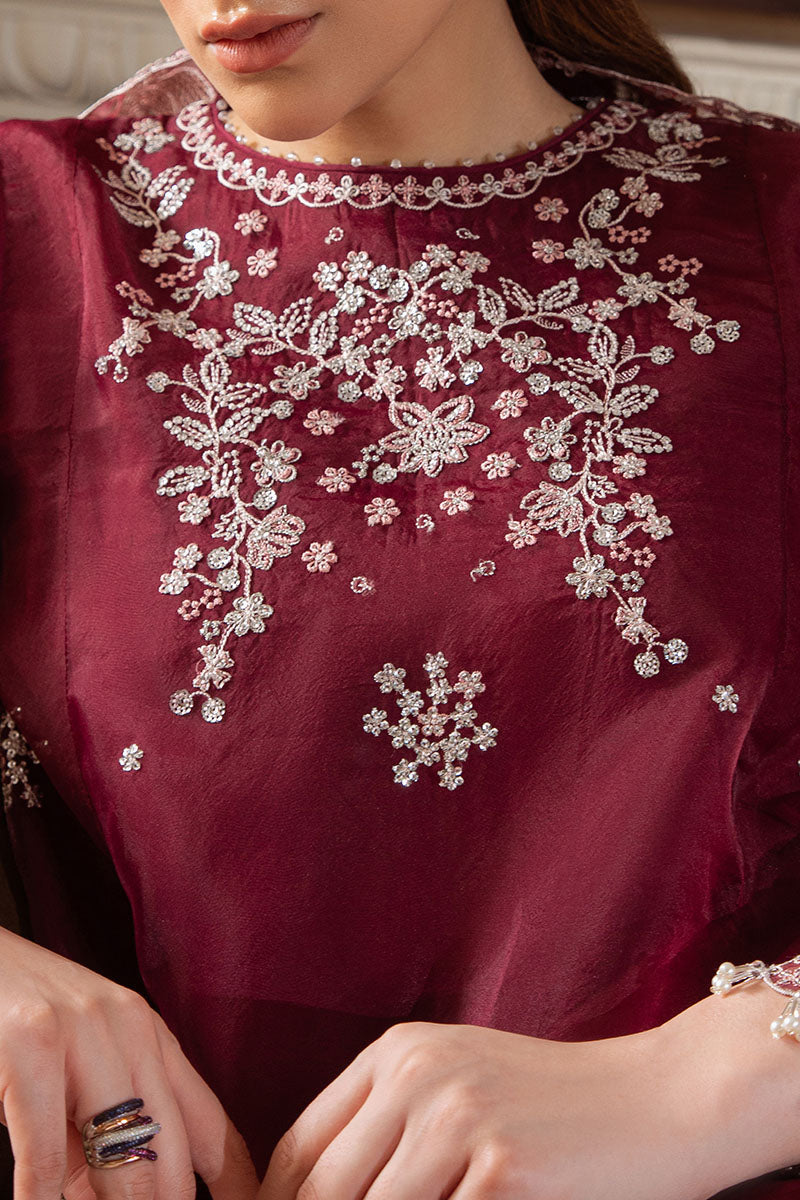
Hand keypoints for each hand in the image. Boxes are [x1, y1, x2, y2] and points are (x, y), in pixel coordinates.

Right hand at [0, 925, 258, 1199]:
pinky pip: (47, 1152)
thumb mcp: (74, 1071)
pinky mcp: (32, 1044)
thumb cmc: (15, 1020)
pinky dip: (42, 1198)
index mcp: (150, 1035)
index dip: (237, 1185)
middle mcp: (130, 1028)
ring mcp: (84, 1032)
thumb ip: (99, 1139)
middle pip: (174, 1152)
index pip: (212, 1127)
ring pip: (126, 1158)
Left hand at [258, 1017, 719, 1199]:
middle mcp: (417, 1076)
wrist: (661, 1099)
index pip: (299, 1148)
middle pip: (323, 1192)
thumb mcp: (461, 1085)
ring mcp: (458, 1119)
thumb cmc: (557, 1102)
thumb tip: (319, 1193)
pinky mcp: (501, 1170)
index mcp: (398, 1053)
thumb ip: (392, 1127)